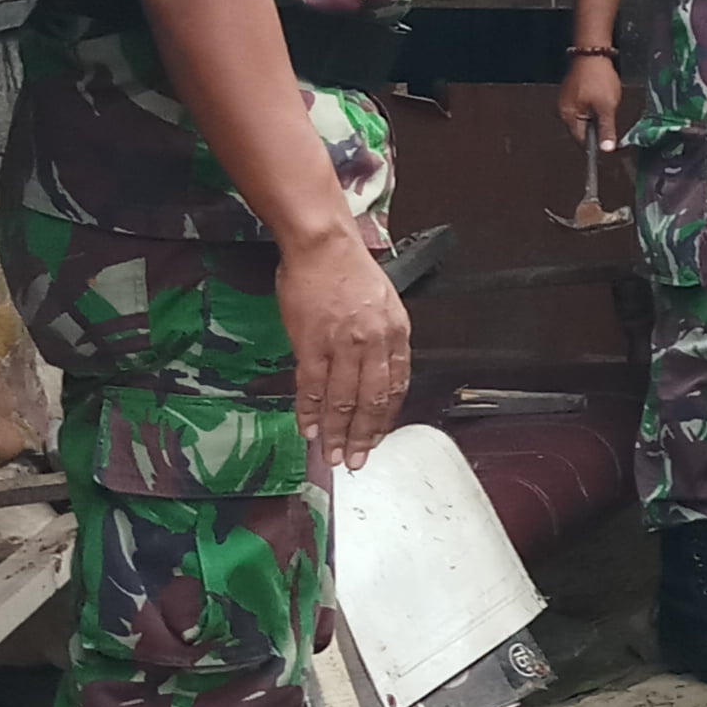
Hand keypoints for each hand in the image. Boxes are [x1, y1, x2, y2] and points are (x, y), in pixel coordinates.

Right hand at [280, 223, 410, 472]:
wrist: (322, 246)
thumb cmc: (349, 271)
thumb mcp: (384, 303)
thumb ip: (382, 340)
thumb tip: (373, 374)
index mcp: (396, 333)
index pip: (397, 386)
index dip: (386, 418)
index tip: (379, 438)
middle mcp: (375, 342)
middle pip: (372, 400)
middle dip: (364, 436)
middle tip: (358, 461)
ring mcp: (344, 344)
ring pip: (343, 400)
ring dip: (338, 433)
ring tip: (333, 455)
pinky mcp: (313, 343)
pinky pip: (313, 386)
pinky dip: (311, 412)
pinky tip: (310, 430)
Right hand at [555, 52, 621, 143]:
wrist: (594, 52)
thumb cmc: (598, 78)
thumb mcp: (606, 107)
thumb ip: (606, 129)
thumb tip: (607, 149)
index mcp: (569, 116)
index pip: (582, 141)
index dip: (597, 144)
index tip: (611, 143)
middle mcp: (565, 110)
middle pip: (583, 129)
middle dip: (598, 127)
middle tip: (611, 116)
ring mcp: (569, 100)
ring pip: (586, 118)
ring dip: (598, 116)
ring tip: (608, 104)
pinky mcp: (574, 92)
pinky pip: (586, 106)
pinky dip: (596, 107)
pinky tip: (604, 98)